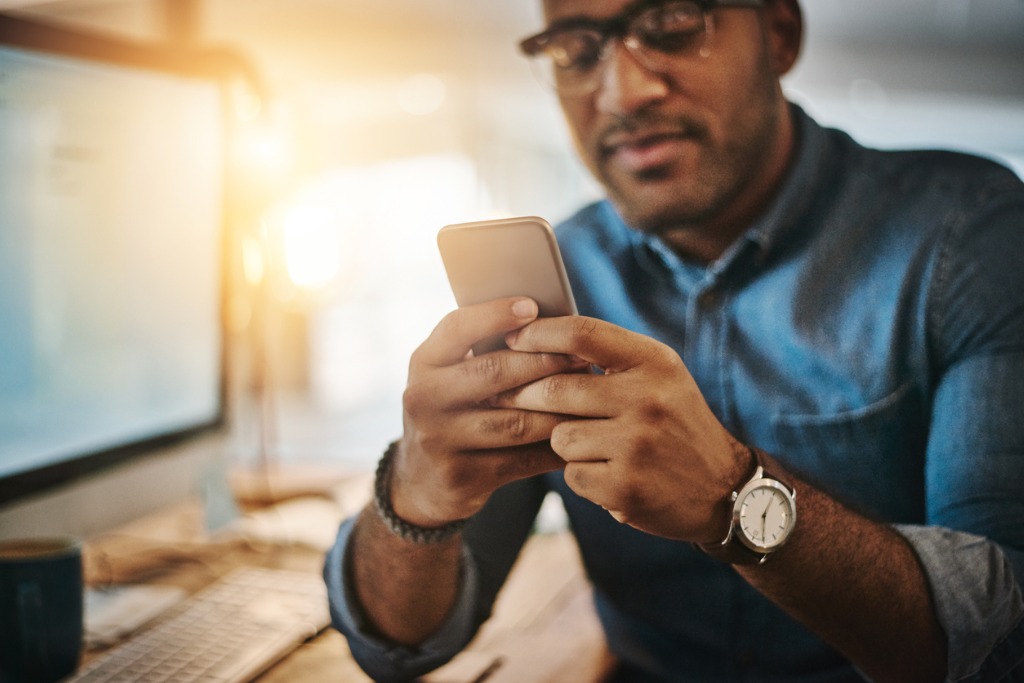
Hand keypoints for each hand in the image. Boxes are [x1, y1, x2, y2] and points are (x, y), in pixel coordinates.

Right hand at [392, 297, 587, 527]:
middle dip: (545, 362)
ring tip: (591, 398)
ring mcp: (439, 441)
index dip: (495, 314)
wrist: (421, 479)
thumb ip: (481, 351)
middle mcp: (423, 399)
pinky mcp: (461, 477)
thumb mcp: (449, 376)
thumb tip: (547, 321)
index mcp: (423, 363)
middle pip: (494, 372)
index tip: (532, 306)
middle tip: (583, 358)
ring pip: (515, 422)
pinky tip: (580, 437)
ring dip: (559, 410)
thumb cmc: (453, 410)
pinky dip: (555, 448)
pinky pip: (522, 460)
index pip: (456, 328)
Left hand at [495, 316, 750, 541]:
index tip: (511, 338)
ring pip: (558, 436)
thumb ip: (609, 356)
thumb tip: (534, 339)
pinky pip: (572, 474)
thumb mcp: (658, 376)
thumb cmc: (675, 423)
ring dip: (563, 442)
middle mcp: (648, 400)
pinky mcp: (626, 487)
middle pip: (556, 388)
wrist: (722, 488)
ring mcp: (637, 445)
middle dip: (526, 396)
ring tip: (594, 445)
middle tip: (512, 399)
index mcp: (654, 363)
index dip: (538, 333)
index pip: (582, 333)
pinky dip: (581, 475)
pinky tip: (608, 474)